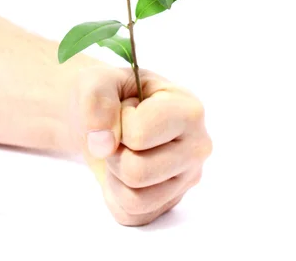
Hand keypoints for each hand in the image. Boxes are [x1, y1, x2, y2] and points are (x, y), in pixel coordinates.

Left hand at [61, 60, 211, 225]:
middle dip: (114, 153)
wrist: (104, 116)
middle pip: (136, 172)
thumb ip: (98, 101)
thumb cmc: (110, 94)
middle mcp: (198, 148)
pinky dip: (114, 193)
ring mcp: (186, 179)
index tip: (126, 109)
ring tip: (123, 150)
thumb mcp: (98, 81)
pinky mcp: (169, 203)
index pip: (139, 134)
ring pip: (134, 199)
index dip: (118, 121)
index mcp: (190, 111)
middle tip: (120, 135)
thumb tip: (103, 144)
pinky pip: (130, 214)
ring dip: (114, 174)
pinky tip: (124, 168)